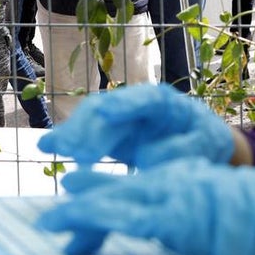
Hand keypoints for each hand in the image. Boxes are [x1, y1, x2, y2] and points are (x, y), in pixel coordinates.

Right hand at [36, 83, 234, 167]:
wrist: (202, 147)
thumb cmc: (205, 143)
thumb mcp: (203, 148)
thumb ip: (180, 150)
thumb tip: (146, 155)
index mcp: (168, 104)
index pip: (148, 100)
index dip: (126, 104)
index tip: (106, 111)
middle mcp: (140, 104)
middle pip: (110, 107)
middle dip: (87, 124)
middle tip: (68, 146)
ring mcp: (122, 116)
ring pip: (93, 117)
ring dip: (72, 131)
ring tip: (50, 146)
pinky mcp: (110, 131)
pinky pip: (87, 132)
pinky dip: (70, 139)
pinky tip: (48, 146)